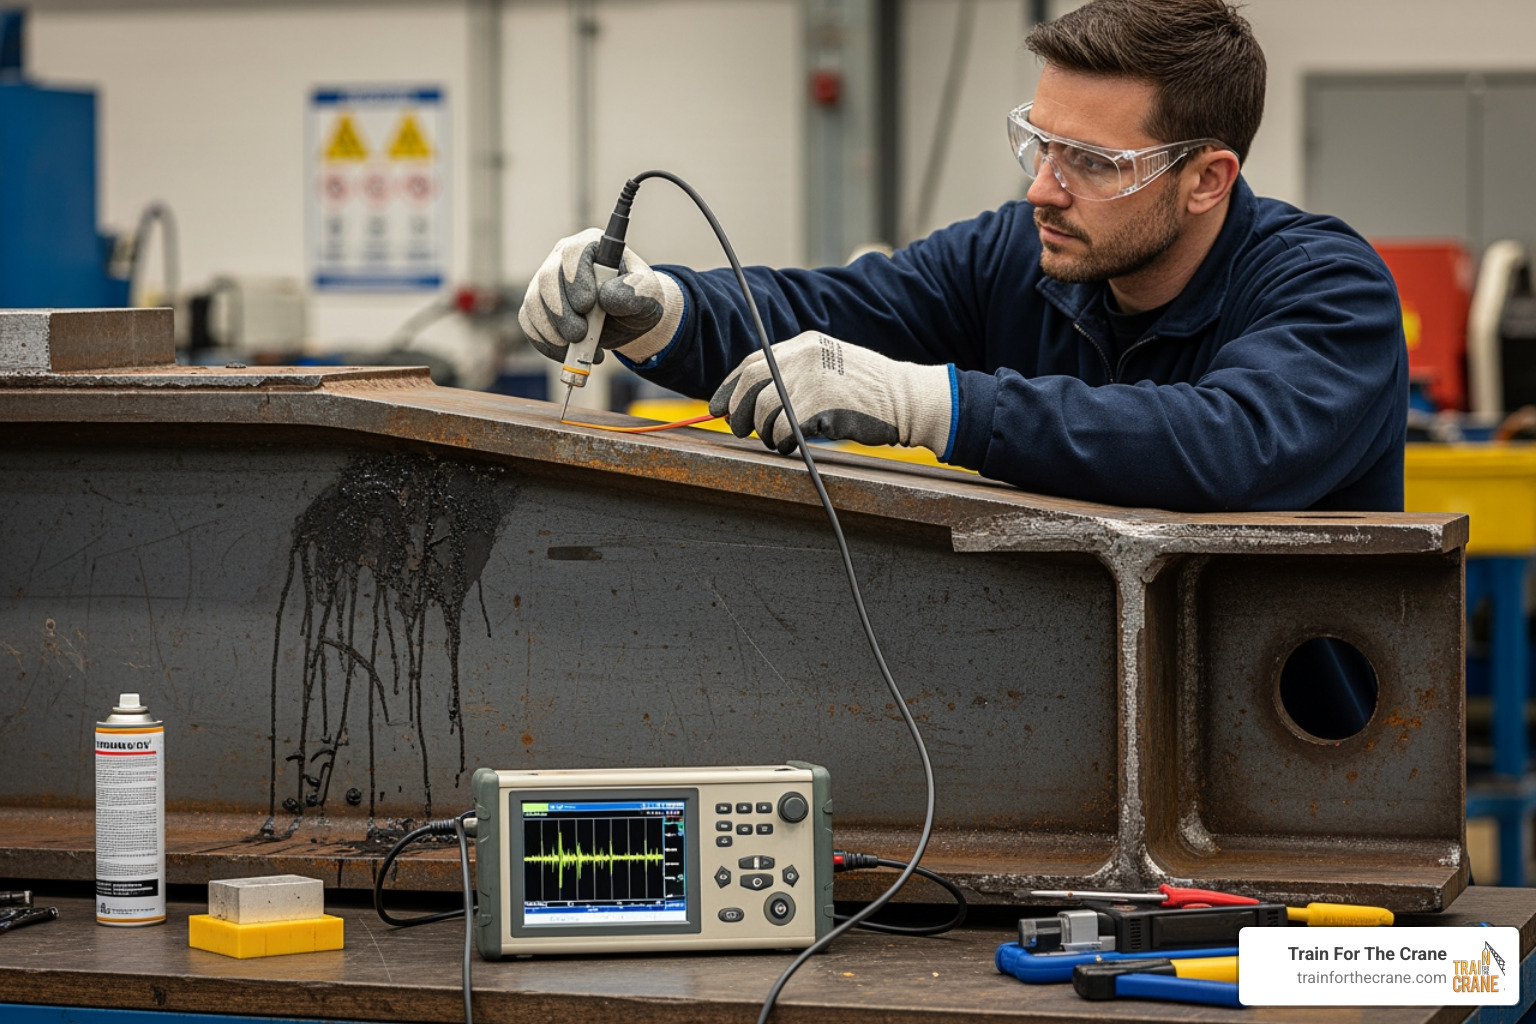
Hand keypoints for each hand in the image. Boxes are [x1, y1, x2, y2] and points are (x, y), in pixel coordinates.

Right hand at [517, 228, 684, 364]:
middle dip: (561, 312)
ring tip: (581, 347)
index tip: (587, 305)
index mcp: (591, 246)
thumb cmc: (638, 300)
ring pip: (533, 304)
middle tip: (579, 335)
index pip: (573, 252)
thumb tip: (606, 297)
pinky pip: (529, 325)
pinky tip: (569, 353)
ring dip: (553, 332)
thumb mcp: (649, 295)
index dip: (576, 278)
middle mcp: (562, 259)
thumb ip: (636, 292)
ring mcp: (546, 283)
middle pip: (547, 279)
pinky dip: (546, 344)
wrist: (627, 320)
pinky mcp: (537, 307)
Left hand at [709, 331, 954, 457]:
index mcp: (803, 344)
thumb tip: (755, 397)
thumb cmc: (871, 391)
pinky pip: (784, 429)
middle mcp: (803, 356)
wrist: (908, 398)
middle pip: (749, 385)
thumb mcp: (831, 365)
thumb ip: (797, 372)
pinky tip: (794, 445)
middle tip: (742, 430)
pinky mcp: (818, 405)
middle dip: (738, 412)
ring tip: (780, 440)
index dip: (729, 388)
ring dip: (766, 433)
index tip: (718, 407)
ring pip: (765, 411)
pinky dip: (783, 442)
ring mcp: (811, 379)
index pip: (751, 362)